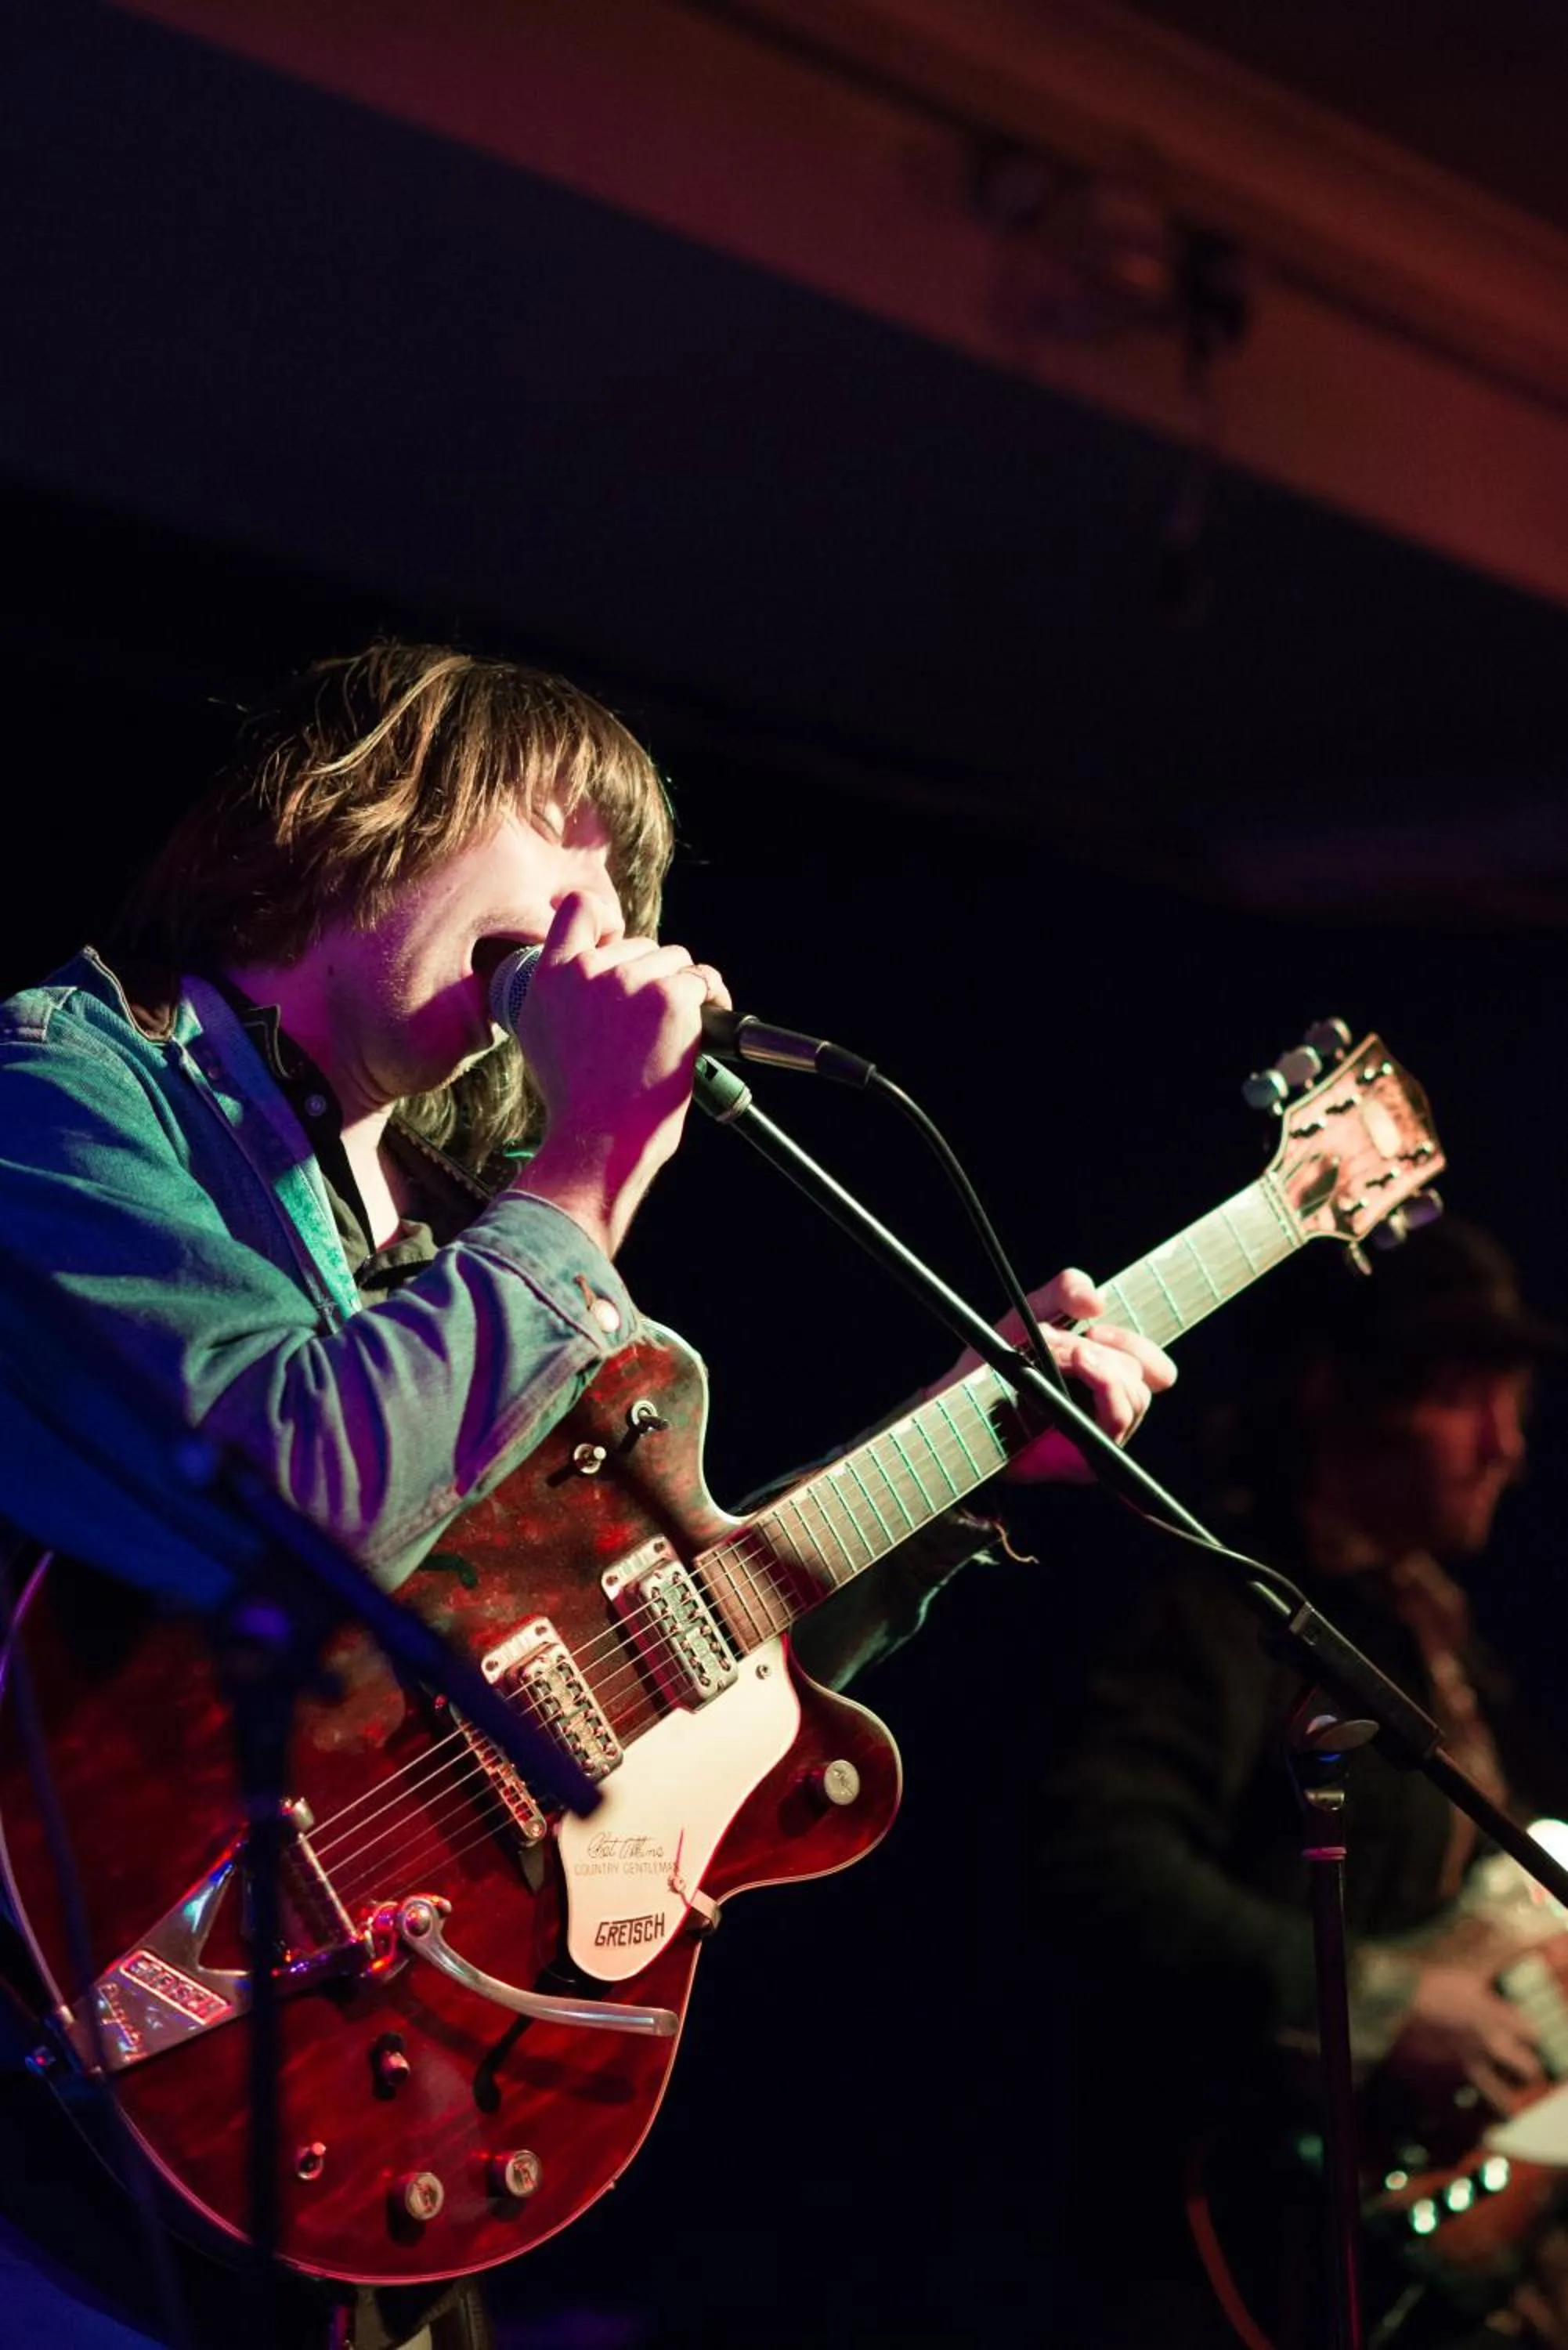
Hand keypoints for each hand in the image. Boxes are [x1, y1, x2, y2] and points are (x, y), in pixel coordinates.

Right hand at [509, 892, 729, 1255]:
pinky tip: (702, 1027)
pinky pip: (702, 981)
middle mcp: (587, 969)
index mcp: (549, 977)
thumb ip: (560, 995)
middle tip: (649, 1025)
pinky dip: (712, 999)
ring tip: (671, 1033)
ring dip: (682, 990)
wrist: (599, 1139)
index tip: (619, 947)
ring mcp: (629, 980)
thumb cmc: (577, 1102)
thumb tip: (591, 972)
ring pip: (674, 962)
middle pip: (640, 945)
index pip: (580, 910)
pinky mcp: (668, 997)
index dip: (607, 923)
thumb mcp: (541, 1037)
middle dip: (651, 978)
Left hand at [930, 1266, 1175, 1483]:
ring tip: (1051, 1352)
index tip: (1095, 1326)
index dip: (1135, 1343)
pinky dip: (1104, 1386)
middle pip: (1145, 1374)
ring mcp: (1100, 1435)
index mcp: (1107, 1377)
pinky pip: (1118, 1420)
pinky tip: (1077, 1365)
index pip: (1156, 1369)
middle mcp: (1109, 1408)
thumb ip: (1066, 1290)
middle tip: (1055, 1341)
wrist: (959, 1396)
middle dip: (1101, 1347)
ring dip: (1096, 1362)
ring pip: (1135, 1394)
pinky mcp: (1087, 1457)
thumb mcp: (1033, 1310)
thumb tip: (1098, 1300)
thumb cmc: (997, 1358)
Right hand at [1385, 1959, 1544, 2114]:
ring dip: (1504, 2107)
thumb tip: (1524, 1940)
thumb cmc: (1418, 1982)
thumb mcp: (1463, 1965)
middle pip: (1527, 2073)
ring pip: (1502, 2106)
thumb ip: (1496, 1955)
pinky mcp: (1440, 2092)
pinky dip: (1470, 2128)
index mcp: (1495, 2017)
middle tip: (1516, 2074)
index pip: (1532, 2034)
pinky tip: (1472, 2126)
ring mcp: (1465, 2074)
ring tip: (1500, 2107)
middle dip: (1523, 2074)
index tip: (1524, 2038)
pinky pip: (1464, 2123)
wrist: (1379, 2004)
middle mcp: (1487, 2048)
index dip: (1529, 2036)